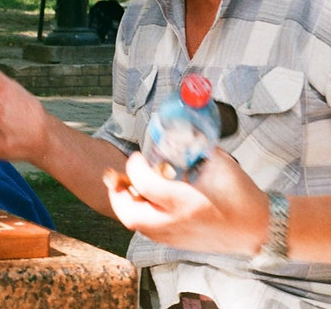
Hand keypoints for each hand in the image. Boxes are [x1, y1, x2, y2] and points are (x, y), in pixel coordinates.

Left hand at [104, 150, 267, 255]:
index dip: (135, 165)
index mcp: (187, 202)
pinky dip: (140, 216)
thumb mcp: (220, 164)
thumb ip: (195, 148)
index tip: (139, 157)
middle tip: (118, 178)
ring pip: (136, 225)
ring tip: (131, 188)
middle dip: (118, 194)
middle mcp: (177, 223)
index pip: (144, 183)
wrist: (261, 229)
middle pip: (130, 214)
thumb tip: (178, 134)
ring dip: (127, 205)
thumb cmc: (243, 197)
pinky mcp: (178, 244)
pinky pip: (148, 232)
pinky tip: (147, 202)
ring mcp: (176, 237)